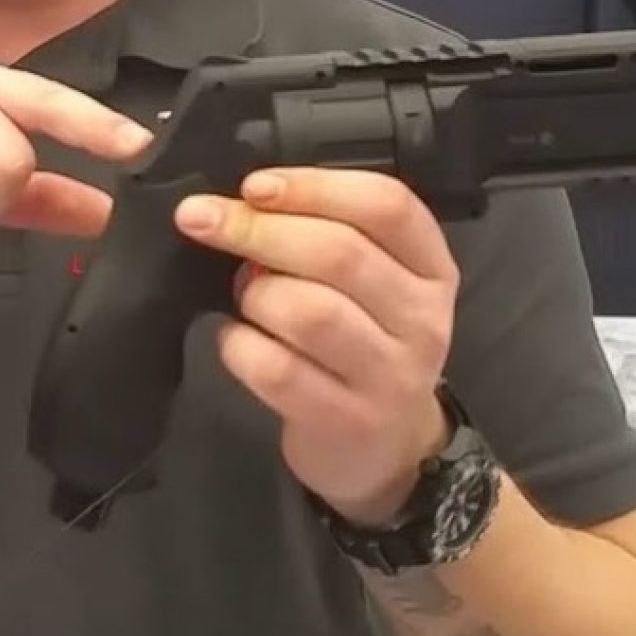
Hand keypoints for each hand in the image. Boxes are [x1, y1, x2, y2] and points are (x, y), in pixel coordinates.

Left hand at [175, 167, 459, 525]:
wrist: (386, 449)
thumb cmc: (367, 346)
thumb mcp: (377, 284)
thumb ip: (333, 235)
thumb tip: (249, 198)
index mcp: (432, 268)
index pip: (386, 205)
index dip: (314, 186)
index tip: (254, 185)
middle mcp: (422, 319)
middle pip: (340, 254)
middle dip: (260, 229)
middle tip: (203, 220)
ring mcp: (389, 375)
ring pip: (309, 311)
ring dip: (255, 293)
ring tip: (243, 295)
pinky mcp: (347, 421)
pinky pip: (278, 369)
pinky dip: (240, 345)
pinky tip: (234, 338)